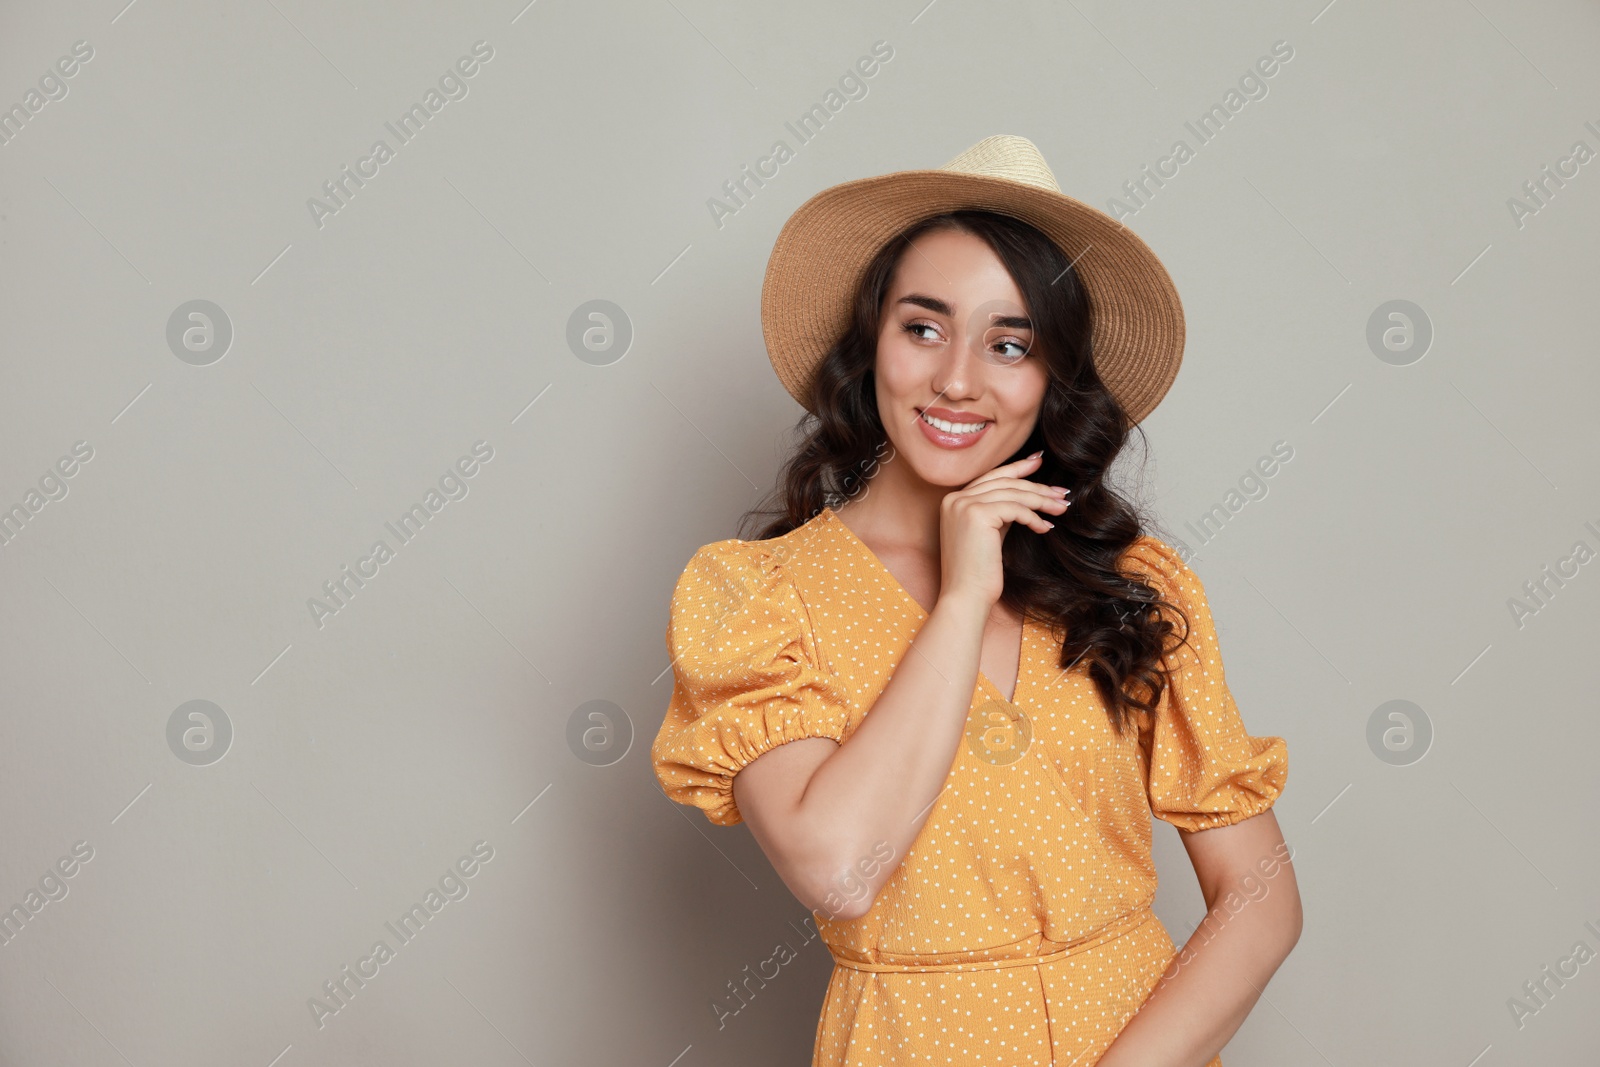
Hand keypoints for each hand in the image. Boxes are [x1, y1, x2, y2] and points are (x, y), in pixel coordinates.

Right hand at [937, 451, 1069, 608]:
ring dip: (1042, 500)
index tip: (1039, 462)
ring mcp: (964, 505)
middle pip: (1004, 482)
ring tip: (1061, 508)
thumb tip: (1025, 496)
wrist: (965, 596)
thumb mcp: (988, 533)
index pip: (991, 477)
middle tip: (1061, 492)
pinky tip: (1045, 527)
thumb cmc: (977, 573)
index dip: (1017, 468)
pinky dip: (1034, 517)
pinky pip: (1015, 508)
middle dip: (1037, 485)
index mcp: (953, 500)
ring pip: (1013, 493)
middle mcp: (955, 499)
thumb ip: (999, 512)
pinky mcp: (977, 514)